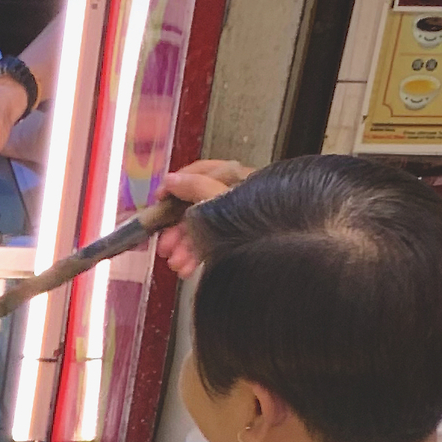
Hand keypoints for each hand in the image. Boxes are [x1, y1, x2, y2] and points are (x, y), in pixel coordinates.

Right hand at [154, 158, 253, 276]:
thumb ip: (195, 187)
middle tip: (164, 246)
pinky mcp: (239, 241)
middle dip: (177, 229)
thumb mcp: (219, 198)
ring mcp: (236, 219)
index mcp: (234, 177)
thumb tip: (170, 179)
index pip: (199, 172)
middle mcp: (235, 196)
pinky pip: (212, 244)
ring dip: (184, 247)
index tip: (158, 199)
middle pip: (197, 206)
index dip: (175, 184)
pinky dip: (197, 256)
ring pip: (203, 229)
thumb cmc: (254, 219)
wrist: (282, 253)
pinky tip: (186, 268)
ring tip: (175, 263)